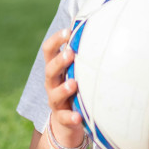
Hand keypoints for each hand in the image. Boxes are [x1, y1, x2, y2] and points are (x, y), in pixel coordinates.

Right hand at [42, 28, 83, 145]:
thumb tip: (99, 25)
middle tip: (71, 53)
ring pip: (54, 94)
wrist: (66, 123)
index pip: (49, 50)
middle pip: (50, 70)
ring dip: (63, 88)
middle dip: (59, 61)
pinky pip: (64, 118)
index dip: (56, 40)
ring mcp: (55, 101)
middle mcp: (52, 83)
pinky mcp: (62, 118)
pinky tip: (78, 116)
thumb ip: (83, 53)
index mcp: (55, 68)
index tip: (68, 31)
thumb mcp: (76, 70)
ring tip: (73, 83)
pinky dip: (71, 117)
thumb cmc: (76, 88)